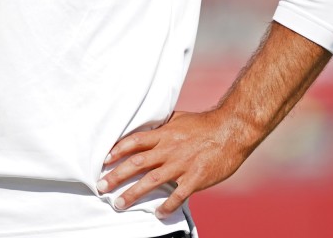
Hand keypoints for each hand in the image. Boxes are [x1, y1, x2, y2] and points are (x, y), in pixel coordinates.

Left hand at [98, 109, 256, 218]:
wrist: (232, 130)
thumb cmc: (204, 124)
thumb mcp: (178, 119)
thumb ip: (161, 126)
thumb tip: (146, 128)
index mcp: (163, 134)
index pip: (134, 142)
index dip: (117, 151)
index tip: (104, 161)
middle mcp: (169, 149)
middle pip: (136, 163)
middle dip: (116, 175)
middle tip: (101, 186)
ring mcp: (181, 165)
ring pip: (151, 181)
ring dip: (133, 193)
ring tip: (118, 203)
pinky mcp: (196, 178)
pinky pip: (178, 195)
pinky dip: (167, 206)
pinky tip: (158, 214)